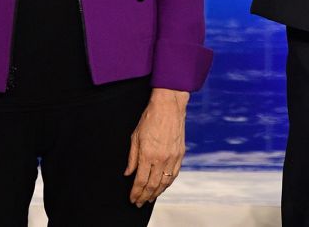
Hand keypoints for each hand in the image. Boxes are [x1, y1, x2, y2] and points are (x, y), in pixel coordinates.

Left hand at [124, 88, 187, 206]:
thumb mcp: (135, 137)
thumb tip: (128, 173)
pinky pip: (174, 175)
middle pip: (152, 185)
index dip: (136, 192)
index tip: (132, 199)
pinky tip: (162, 187)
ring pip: (164, 183)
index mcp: (147, 154)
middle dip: (144, 196)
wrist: (169, 107)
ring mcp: (172, 157)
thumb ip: (131, 158)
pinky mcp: (180, 155)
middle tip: (139, 203)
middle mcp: (161, 159)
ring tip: (149, 198)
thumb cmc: (150, 118)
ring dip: (156, 193)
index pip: (140, 181)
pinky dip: (167, 184)